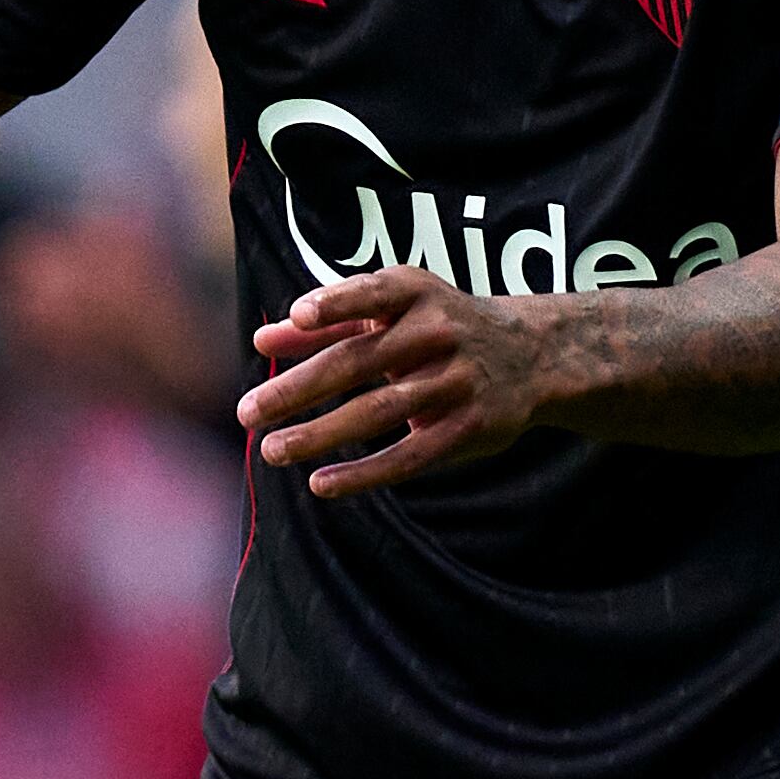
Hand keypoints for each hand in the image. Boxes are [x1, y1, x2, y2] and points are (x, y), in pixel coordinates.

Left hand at [242, 269, 553, 496]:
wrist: (532, 355)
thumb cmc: (437, 327)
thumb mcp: (391, 313)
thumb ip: (327, 324)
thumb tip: (261, 341)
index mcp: (417, 295)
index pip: (374, 294)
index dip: (339, 303)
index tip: (301, 315)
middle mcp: (439, 332)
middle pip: (360, 362)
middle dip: (300, 388)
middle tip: (247, 412)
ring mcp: (456, 381)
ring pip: (379, 412)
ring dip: (321, 434)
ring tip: (273, 450)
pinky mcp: (469, 427)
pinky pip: (410, 455)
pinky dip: (364, 473)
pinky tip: (321, 484)